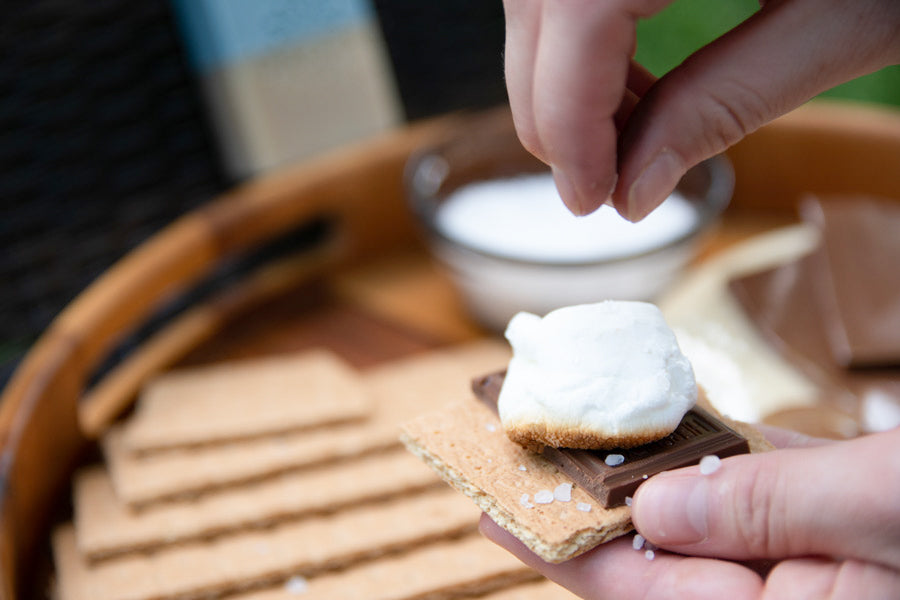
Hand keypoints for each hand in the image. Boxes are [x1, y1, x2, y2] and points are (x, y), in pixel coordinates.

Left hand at [480, 425, 899, 598]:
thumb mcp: (883, 505)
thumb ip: (764, 510)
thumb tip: (655, 506)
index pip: (639, 592)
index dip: (558, 547)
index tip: (490, 503)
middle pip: (662, 565)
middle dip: (595, 512)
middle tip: (529, 456)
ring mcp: (816, 580)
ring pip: (706, 538)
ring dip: (649, 490)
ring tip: (585, 445)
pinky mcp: (840, 547)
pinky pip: (758, 518)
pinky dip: (716, 480)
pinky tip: (678, 447)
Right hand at [502, 0, 899, 220]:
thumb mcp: (846, 18)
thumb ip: (727, 101)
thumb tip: (634, 193)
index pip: (578, 14)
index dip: (569, 118)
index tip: (592, 198)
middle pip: (539, 9)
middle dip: (556, 111)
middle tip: (604, 183)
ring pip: (540, 2)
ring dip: (566, 81)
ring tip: (631, 134)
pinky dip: (583, 44)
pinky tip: (631, 79)